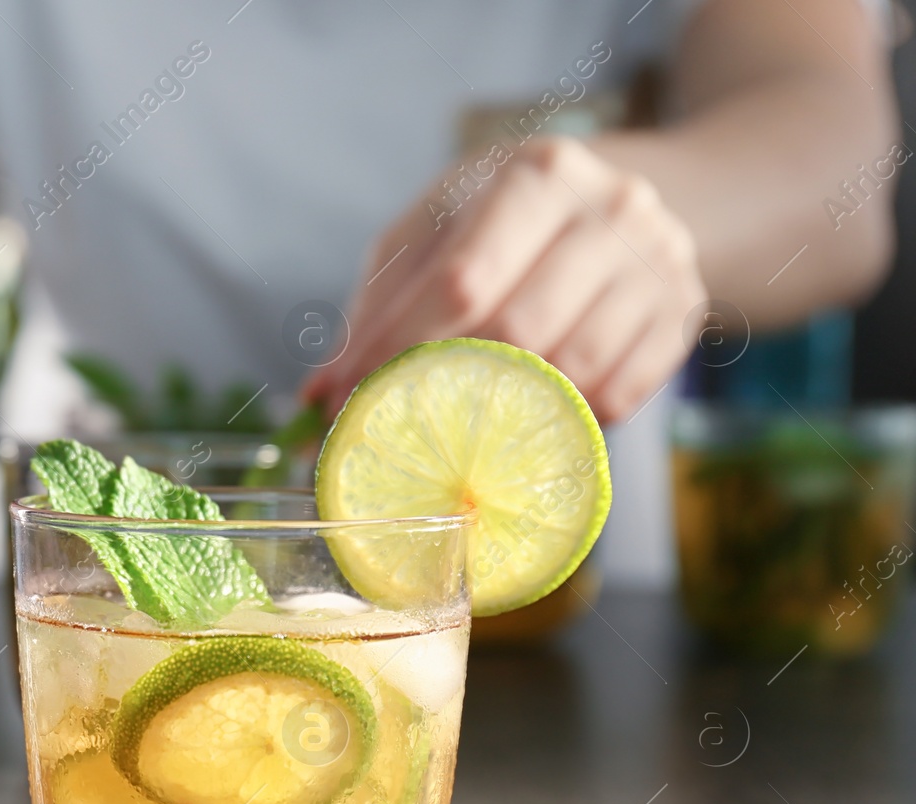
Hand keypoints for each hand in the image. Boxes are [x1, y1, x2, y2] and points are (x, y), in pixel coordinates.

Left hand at [304, 137, 706, 422]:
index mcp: (538, 175)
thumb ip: (379, 305)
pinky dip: (564, 420)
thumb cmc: (501, 223)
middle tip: (398, 423)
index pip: (461, 279)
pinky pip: (617, 396)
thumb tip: (321, 393)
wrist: (617, 206)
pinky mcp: (682, 315)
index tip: (347, 397)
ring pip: (572, 368)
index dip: (397, 347)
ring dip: (505, 411)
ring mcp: (658, 263)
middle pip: (519, 329)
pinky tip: (529, 417)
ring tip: (459, 426)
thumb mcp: (435, 234)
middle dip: (445, 387)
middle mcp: (611, 210)